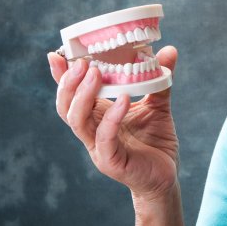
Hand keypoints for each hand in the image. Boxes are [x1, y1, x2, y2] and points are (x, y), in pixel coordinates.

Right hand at [49, 46, 180, 201]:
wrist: (167, 175)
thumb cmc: (156, 140)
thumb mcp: (157, 104)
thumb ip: (159, 79)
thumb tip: (170, 49)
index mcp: (97, 115)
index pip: (71, 94)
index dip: (61, 76)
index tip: (56, 54)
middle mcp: (92, 131)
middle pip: (66, 107)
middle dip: (69, 83)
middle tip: (83, 63)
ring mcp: (99, 148)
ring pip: (77, 121)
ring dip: (83, 96)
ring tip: (95, 73)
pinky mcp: (111, 162)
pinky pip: (104, 139)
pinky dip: (111, 118)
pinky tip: (122, 100)